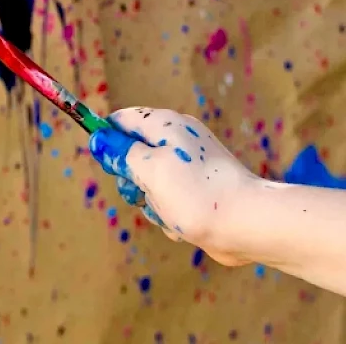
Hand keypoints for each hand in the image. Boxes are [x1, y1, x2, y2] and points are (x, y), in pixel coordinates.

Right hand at [89, 107, 259, 265]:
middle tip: (144, 190)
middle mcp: (177, 141)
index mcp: (166, 125)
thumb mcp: (149, 169)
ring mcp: (188, 167)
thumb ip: (120, 152)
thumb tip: (98, 138)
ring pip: (146, 183)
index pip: (122, 120)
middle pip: (131, 155)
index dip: (108, 139)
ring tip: (169, 210)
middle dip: (131, 179)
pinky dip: (168, 213)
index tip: (110, 163)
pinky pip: (166, 199)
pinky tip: (182, 221)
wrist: (247, 225)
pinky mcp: (195, 191)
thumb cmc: (196, 193)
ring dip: (150, 201)